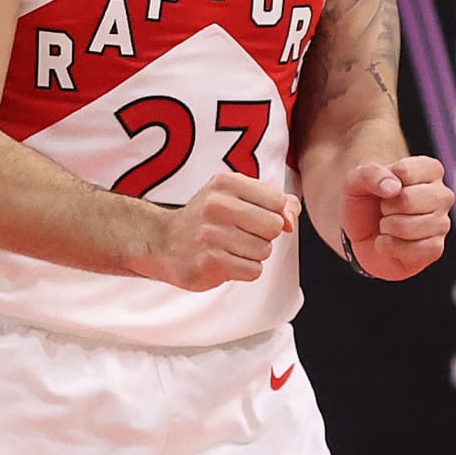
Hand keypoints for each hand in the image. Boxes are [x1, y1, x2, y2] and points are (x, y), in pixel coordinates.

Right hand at [135, 173, 300, 292]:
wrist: (163, 242)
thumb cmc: (208, 218)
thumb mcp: (236, 195)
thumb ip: (273, 200)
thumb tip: (293, 214)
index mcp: (226, 183)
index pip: (278, 200)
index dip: (276, 213)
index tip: (259, 218)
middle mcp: (217, 206)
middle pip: (274, 227)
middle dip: (265, 235)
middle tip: (241, 234)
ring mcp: (211, 235)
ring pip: (265, 250)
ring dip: (253, 254)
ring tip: (230, 248)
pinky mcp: (209, 263)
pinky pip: (253, 271)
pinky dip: (245, 270)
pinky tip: (226, 262)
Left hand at [342, 156, 452, 280]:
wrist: (363, 232)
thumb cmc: (365, 200)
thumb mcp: (357, 180)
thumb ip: (372, 174)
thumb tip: (394, 188)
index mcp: (430, 170)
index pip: (404, 172)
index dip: (383, 183)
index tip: (383, 188)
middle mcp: (443, 195)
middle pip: (408, 200)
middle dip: (386, 207)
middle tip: (384, 210)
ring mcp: (442, 223)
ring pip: (409, 227)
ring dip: (387, 228)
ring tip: (387, 225)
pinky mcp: (436, 248)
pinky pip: (412, 251)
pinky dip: (390, 247)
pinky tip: (389, 242)